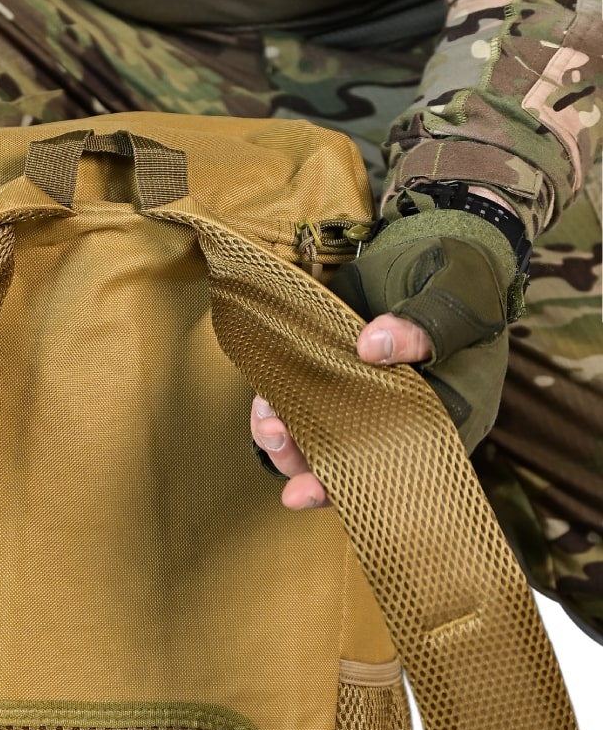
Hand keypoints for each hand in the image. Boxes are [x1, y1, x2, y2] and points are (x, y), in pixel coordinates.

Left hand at [250, 186, 518, 509]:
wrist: (441, 236)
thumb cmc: (464, 274)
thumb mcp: (457, 297)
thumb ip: (424, 326)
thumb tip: (372, 348)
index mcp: (442, 418)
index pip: (397, 467)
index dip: (354, 486)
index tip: (309, 493)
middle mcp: (398, 419)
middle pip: (349, 464)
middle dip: (308, 467)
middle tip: (281, 451)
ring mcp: (361, 399)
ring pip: (318, 440)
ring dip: (286, 439)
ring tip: (268, 418)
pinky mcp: (332, 374)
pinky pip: (300, 404)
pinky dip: (279, 405)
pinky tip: (265, 397)